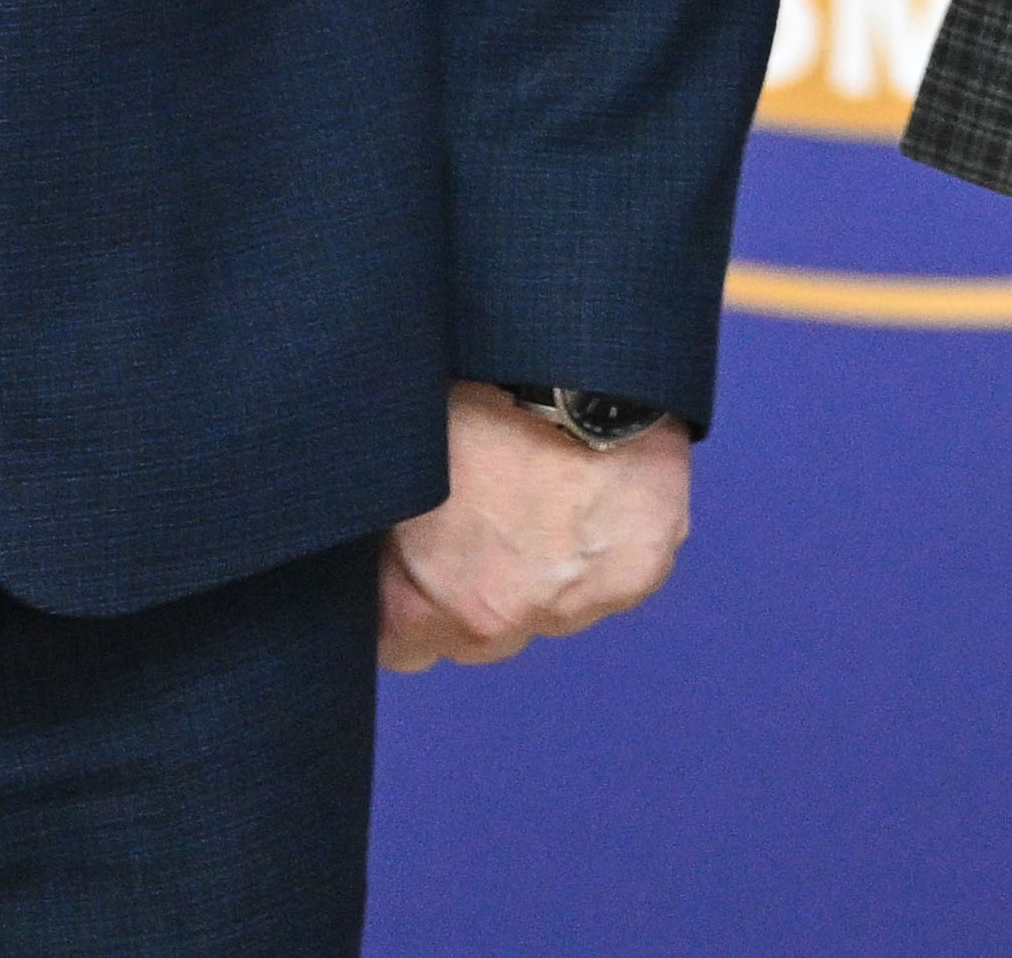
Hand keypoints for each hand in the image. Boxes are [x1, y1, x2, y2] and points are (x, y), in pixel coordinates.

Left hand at [381, 387, 689, 670]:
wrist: (568, 363)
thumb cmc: (469, 399)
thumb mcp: (400, 473)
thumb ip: (386, 537)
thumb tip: (375, 551)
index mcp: (421, 604)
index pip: (403, 649)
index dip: (410, 602)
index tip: (422, 564)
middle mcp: (497, 623)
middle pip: (480, 638)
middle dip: (481, 593)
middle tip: (491, 520)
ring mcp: (572, 605)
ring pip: (553, 612)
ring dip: (549, 574)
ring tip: (550, 498)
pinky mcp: (636, 576)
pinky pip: (615, 580)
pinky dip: (610, 549)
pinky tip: (599, 494)